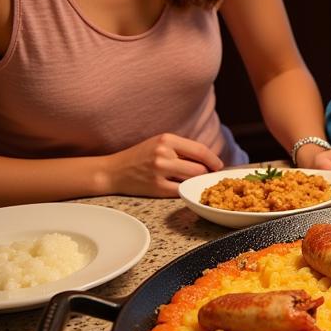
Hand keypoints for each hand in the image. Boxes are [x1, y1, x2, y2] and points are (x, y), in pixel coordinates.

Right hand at [103, 133, 223, 197]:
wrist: (112, 171)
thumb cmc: (139, 157)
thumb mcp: (159, 143)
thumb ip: (181, 148)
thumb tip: (208, 158)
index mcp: (167, 139)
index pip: (200, 149)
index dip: (213, 159)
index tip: (218, 165)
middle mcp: (164, 154)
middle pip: (199, 167)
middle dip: (206, 173)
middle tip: (209, 176)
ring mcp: (159, 171)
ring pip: (192, 179)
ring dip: (196, 182)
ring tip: (194, 181)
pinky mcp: (156, 187)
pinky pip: (180, 191)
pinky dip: (185, 191)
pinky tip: (184, 188)